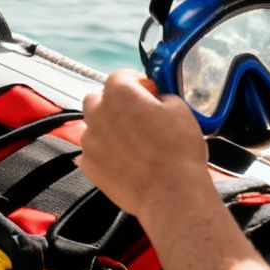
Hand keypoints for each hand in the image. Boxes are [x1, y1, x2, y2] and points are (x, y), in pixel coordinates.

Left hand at [76, 70, 206, 220]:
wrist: (171, 193)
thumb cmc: (178, 151)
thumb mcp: (180, 110)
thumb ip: (162, 97)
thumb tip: (157, 101)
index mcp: (120, 92)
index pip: (122, 76)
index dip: (138, 83)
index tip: (149, 93)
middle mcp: (98, 112)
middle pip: (100, 98)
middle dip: (116, 104)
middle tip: (138, 117)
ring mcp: (90, 139)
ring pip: (94, 125)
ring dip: (108, 128)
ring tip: (133, 143)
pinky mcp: (88, 164)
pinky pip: (92, 151)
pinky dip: (104, 152)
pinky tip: (125, 161)